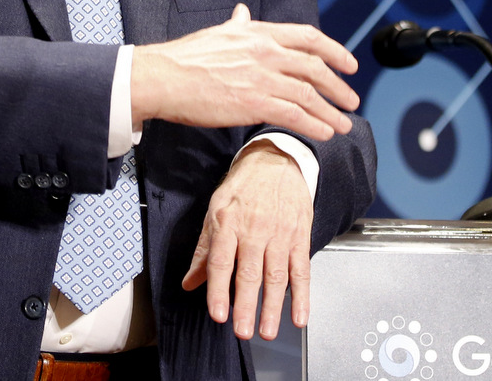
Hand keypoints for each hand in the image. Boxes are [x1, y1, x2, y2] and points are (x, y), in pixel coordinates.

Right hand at [130, 4, 358, 138]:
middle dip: (339, 86)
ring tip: (343, 124)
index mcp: (259, 33)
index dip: (335, 50)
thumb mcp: (218, 33)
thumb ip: (238, 24)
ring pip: (309, 94)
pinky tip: (324, 132)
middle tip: (352, 100)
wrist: (163, 77)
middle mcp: (266, 52)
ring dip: (331, 111)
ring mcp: (261, 77)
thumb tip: (243, 12)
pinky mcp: (254, 102)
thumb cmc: (186, 57)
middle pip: (315, 67)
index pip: (309, 38)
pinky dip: (313, 124)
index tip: (350, 65)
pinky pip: (294, 114)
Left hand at [181, 141, 312, 339]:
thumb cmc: (242, 188)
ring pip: (276, 276)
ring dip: (272, 307)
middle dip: (246, 305)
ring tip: (267, 331)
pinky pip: (302, 270)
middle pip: (249, 272)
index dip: (219, 290)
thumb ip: (203, 250)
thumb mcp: (215, 211)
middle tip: (243, 331)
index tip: (218, 313)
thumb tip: (190, 282)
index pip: (221, 261)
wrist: (276, 161)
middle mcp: (254, 229)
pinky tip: (299, 316)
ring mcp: (279, 234)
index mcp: (228, 223)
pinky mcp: (300, 237)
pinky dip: (302, 296)